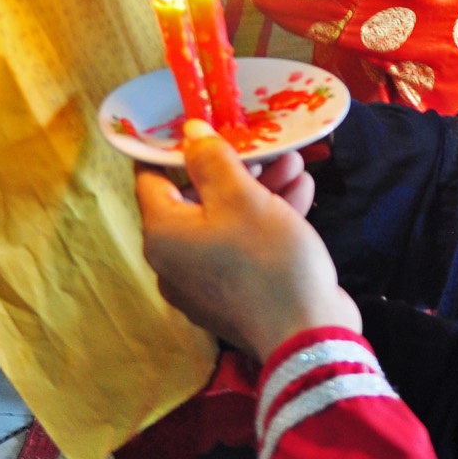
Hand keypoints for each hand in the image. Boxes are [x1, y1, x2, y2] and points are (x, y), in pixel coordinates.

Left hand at [136, 121, 359, 358]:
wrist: (306, 335)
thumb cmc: (267, 259)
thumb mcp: (242, 197)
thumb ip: (211, 159)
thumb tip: (189, 132)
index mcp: (162, 233)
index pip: (151, 177)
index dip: (174, 147)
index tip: (201, 123)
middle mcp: (174, 260)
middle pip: (196, 198)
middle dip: (234, 166)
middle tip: (263, 144)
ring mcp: (204, 281)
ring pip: (226, 220)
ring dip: (259, 189)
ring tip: (294, 162)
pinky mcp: (236, 293)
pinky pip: (243, 246)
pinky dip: (267, 220)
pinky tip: (302, 193)